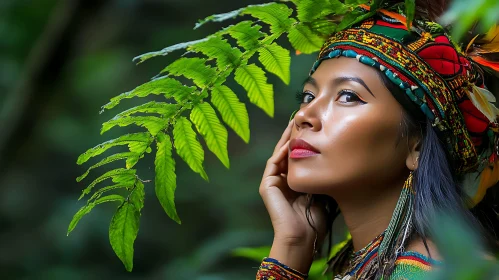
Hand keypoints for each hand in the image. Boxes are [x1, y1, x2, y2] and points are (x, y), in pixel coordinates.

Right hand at [259, 120, 325, 272]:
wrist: (302, 237)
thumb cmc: (315, 219)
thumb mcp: (320, 190)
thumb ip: (320, 174)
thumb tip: (334, 156)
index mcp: (292, 180)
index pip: (297, 154)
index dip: (303, 139)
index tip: (312, 125)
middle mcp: (281, 178)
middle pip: (286, 150)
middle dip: (292, 134)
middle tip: (300, 116)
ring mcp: (272, 181)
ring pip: (279, 154)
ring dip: (286, 138)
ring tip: (294, 123)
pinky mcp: (266, 185)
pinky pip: (273, 163)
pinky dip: (281, 153)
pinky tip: (290, 143)